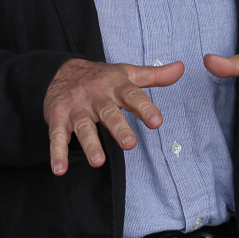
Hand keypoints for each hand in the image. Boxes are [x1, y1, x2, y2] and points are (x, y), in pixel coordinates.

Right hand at [43, 59, 183, 174]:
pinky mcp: (58, 117)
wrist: (59, 70)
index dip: (144, 108)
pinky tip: (60, 169)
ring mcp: (76, 108)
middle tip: (129, 144)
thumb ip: (154, 76)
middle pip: (108, 113)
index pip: (132, 96)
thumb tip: (181, 68)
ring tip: (98, 162)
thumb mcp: (127, 74)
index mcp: (115, 86)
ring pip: (83, 127)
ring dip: (89, 144)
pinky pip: (57, 136)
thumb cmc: (101, 78)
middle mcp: (96, 97)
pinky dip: (57, 153)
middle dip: (118, 128)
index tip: (156, 121)